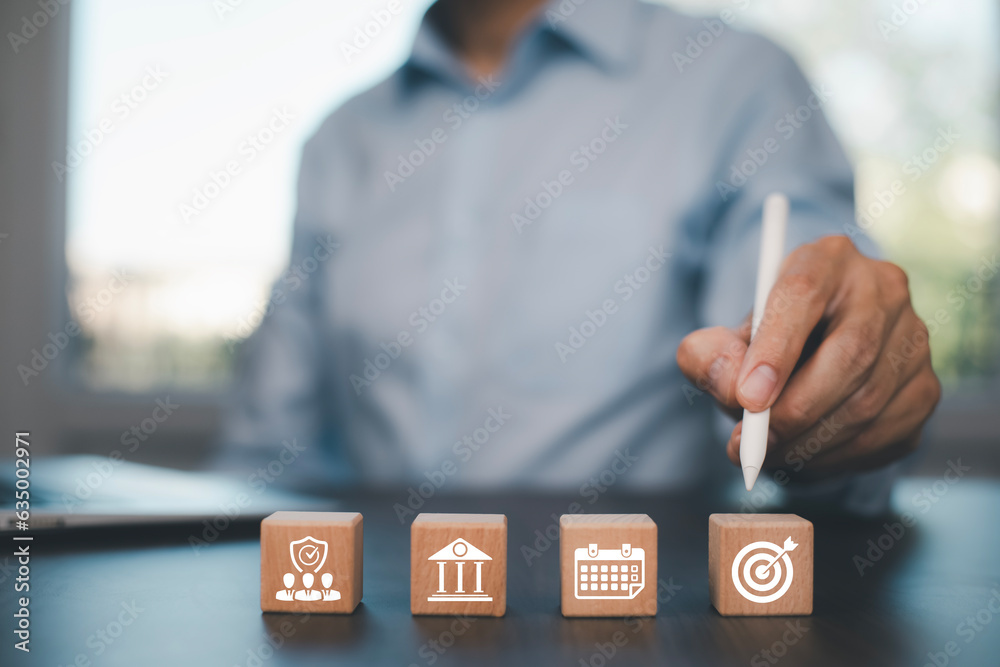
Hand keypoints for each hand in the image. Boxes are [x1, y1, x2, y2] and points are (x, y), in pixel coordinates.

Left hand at [677, 235, 940, 479]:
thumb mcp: (724, 342)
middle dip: (795, 409)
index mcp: (826, 259)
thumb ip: (710, 357)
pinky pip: (885, 434)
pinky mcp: (925, 388)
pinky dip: (838, 457)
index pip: (804, 293)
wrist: (809, 361)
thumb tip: (732, 386)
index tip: (747, 398)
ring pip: (869, 401)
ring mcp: (913, 339)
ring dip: (811, 442)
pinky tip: (805, 457)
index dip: (776, 348)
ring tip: (768, 455)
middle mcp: (882, 289)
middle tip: (752, 443)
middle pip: (850, 352)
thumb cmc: (763, 347)